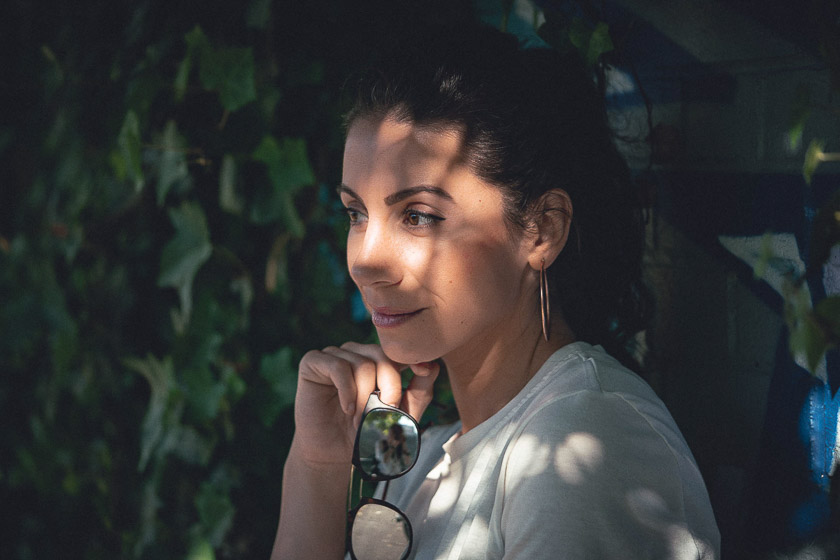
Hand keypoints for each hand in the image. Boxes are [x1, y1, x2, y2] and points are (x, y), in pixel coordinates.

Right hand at [290, 342, 439, 466]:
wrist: (331, 453)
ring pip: (361, 364)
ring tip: (360, 420)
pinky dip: (347, 390)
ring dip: (365, 397)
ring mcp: (334, 355)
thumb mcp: (399, 415)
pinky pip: (337, 366)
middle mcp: (356, 353)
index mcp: (376, 360)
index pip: (397, 351)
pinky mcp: (313, 362)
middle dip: (389, 385)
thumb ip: (418, 392)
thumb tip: (432, 367)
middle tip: (385, 411)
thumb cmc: (364, 432)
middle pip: (382, 356)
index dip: (412, 358)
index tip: (422, 371)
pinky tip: (347, 408)